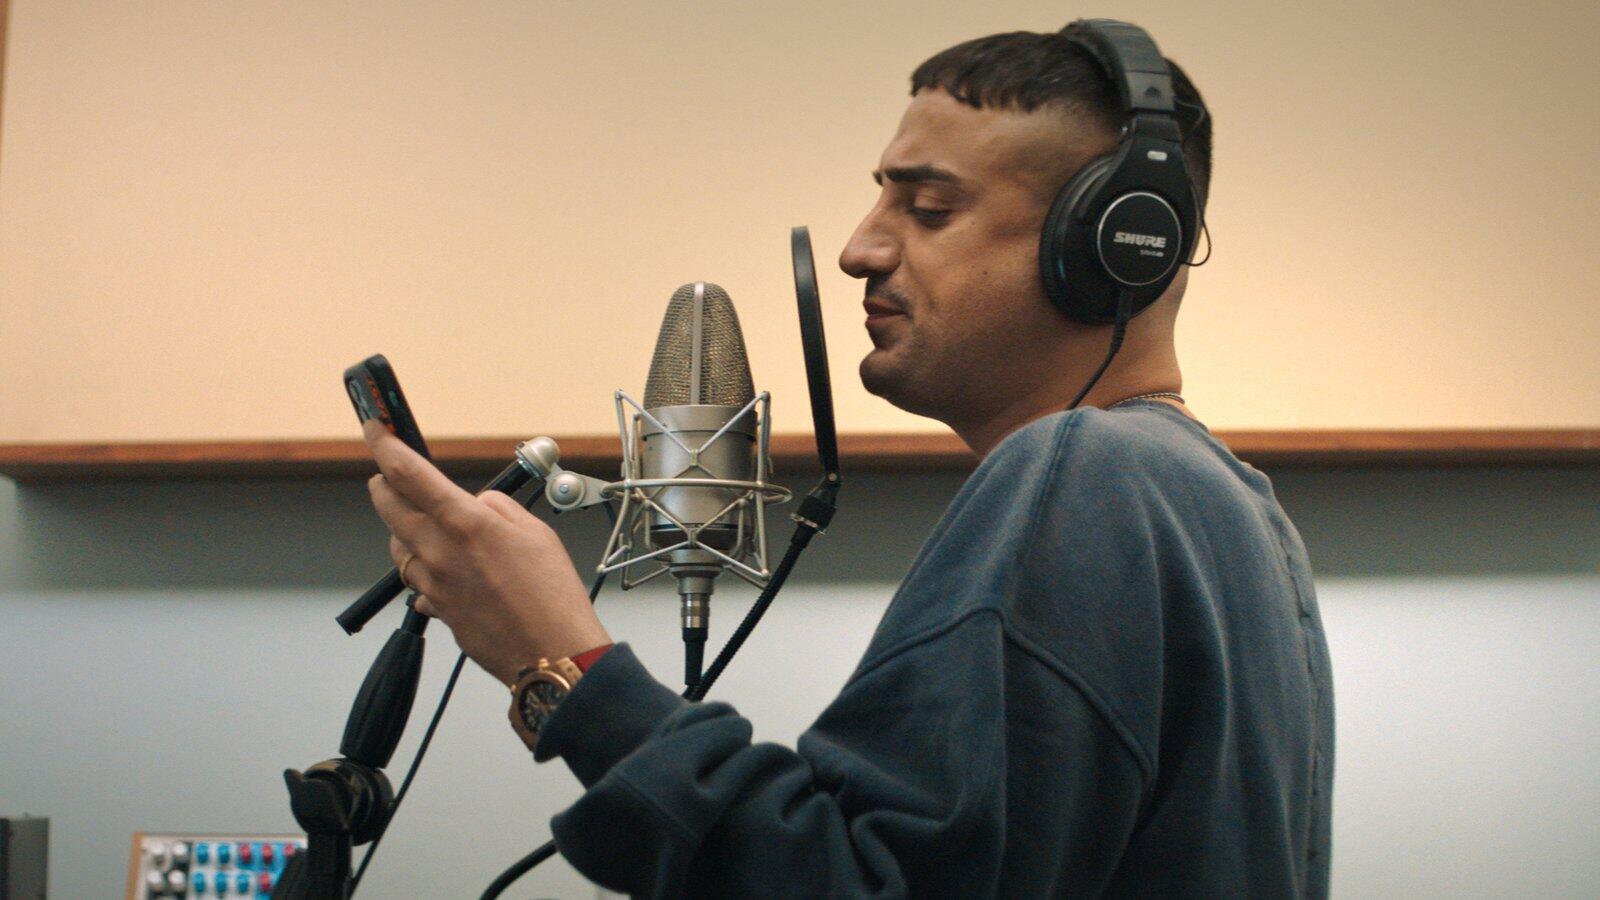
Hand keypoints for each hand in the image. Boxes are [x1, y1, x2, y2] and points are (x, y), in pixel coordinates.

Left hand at [363, 420, 610, 684]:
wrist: (552, 654)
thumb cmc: (552, 596)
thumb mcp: (535, 532)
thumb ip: (497, 509)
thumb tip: (476, 506)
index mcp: (465, 522)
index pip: (408, 473)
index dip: (384, 445)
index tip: (374, 429)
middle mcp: (438, 551)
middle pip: (388, 506)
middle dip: (384, 483)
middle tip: (390, 475)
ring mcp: (432, 583)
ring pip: (397, 545)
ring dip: (403, 529)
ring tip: (427, 526)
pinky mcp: (436, 610)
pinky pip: (417, 581)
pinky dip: (425, 569)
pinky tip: (448, 572)